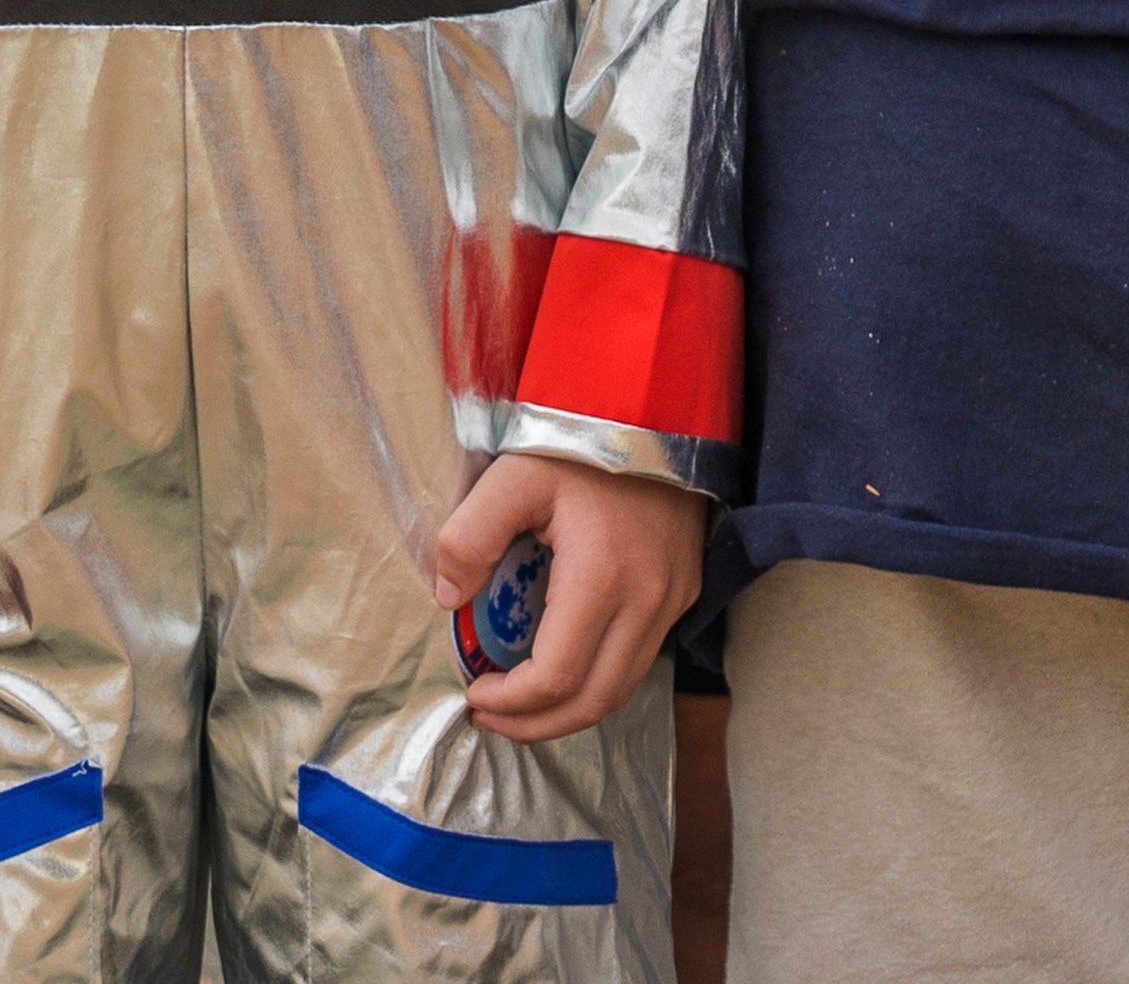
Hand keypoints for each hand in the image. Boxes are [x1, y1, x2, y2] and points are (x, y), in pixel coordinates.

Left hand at [426, 453, 701, 747]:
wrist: (652, 404)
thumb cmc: (579, 438)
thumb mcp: (511, 476)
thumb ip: (468, 537)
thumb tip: (447, 599)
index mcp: (603, 577)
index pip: (558, 676)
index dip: (512, 702)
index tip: (474, 693)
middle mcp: (648, 600)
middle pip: (595, 700)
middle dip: (537, 724)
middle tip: (491, 717)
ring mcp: (672, 598)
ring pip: (623, 686)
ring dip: (570, 707)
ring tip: (520, 702)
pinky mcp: (681, 591)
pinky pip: (640, 658)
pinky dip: (598, 678)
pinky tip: (562, 664)